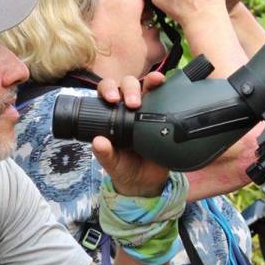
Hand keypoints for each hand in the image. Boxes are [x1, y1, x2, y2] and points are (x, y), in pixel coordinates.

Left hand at [93, 72, 169, 196]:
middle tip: (133, 103)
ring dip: (150, 82)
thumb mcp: (112, 164)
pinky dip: (166, 88)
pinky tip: (167, 84)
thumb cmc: (124, 168)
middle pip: (126, 85)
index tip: (112, 99)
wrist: (147, 182)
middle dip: (129, 88)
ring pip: (146, 87)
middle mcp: (128, 109)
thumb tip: (98, 141)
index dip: (107, 90)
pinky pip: (165, 98)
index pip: (105, 93)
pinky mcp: (164, 114)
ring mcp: (147, 110)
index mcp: (110, 116)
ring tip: (154, 83)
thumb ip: (105, 154)